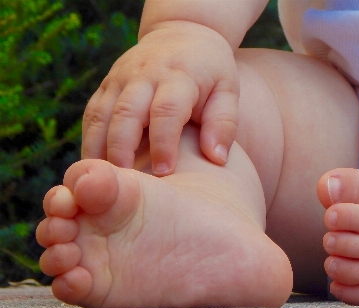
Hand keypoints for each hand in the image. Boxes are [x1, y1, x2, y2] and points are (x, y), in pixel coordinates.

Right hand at [82, 21, 239, 174]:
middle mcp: (144, 75)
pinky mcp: (106, 85)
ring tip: (106, 182)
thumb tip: (217, 159)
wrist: (183, 34)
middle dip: (122, 149)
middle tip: (126, 183)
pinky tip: (97, 169)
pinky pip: (92, 115)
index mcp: (178, 76)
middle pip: (126, 112)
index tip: (165, 172)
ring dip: (99, 149)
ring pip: (101, 114)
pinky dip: (91, 142)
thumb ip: (224, 124)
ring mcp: (120, 78)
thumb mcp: (227, 91)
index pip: (166, 110)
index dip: (164, 143)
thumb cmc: (211, 71)